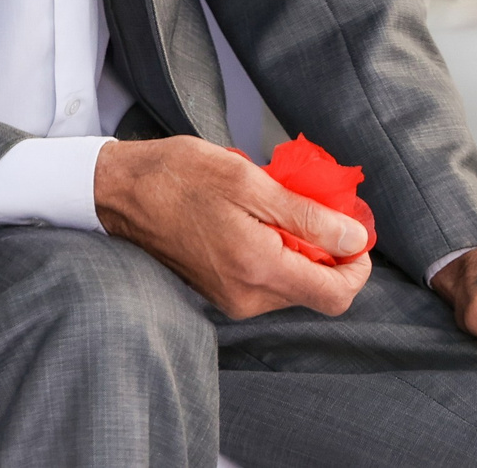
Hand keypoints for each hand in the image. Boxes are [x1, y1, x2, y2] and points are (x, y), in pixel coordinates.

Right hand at [94, 137, 370, 318]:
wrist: (119, 191)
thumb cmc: (177, 177)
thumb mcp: (249, 182)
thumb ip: (307, 216)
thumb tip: (354, 240)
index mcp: (258, 269)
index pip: (335, 294)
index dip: (357, 266)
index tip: (354, 232)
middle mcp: (247, 296)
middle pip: (315, 290)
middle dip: (326, 250)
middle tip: (312, 204)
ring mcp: (231, 298)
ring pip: (291, 284)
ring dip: (297, 249)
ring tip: (275, 205)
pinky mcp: (219, 291)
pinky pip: (265, 280)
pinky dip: (274, 252)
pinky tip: (255, 218)